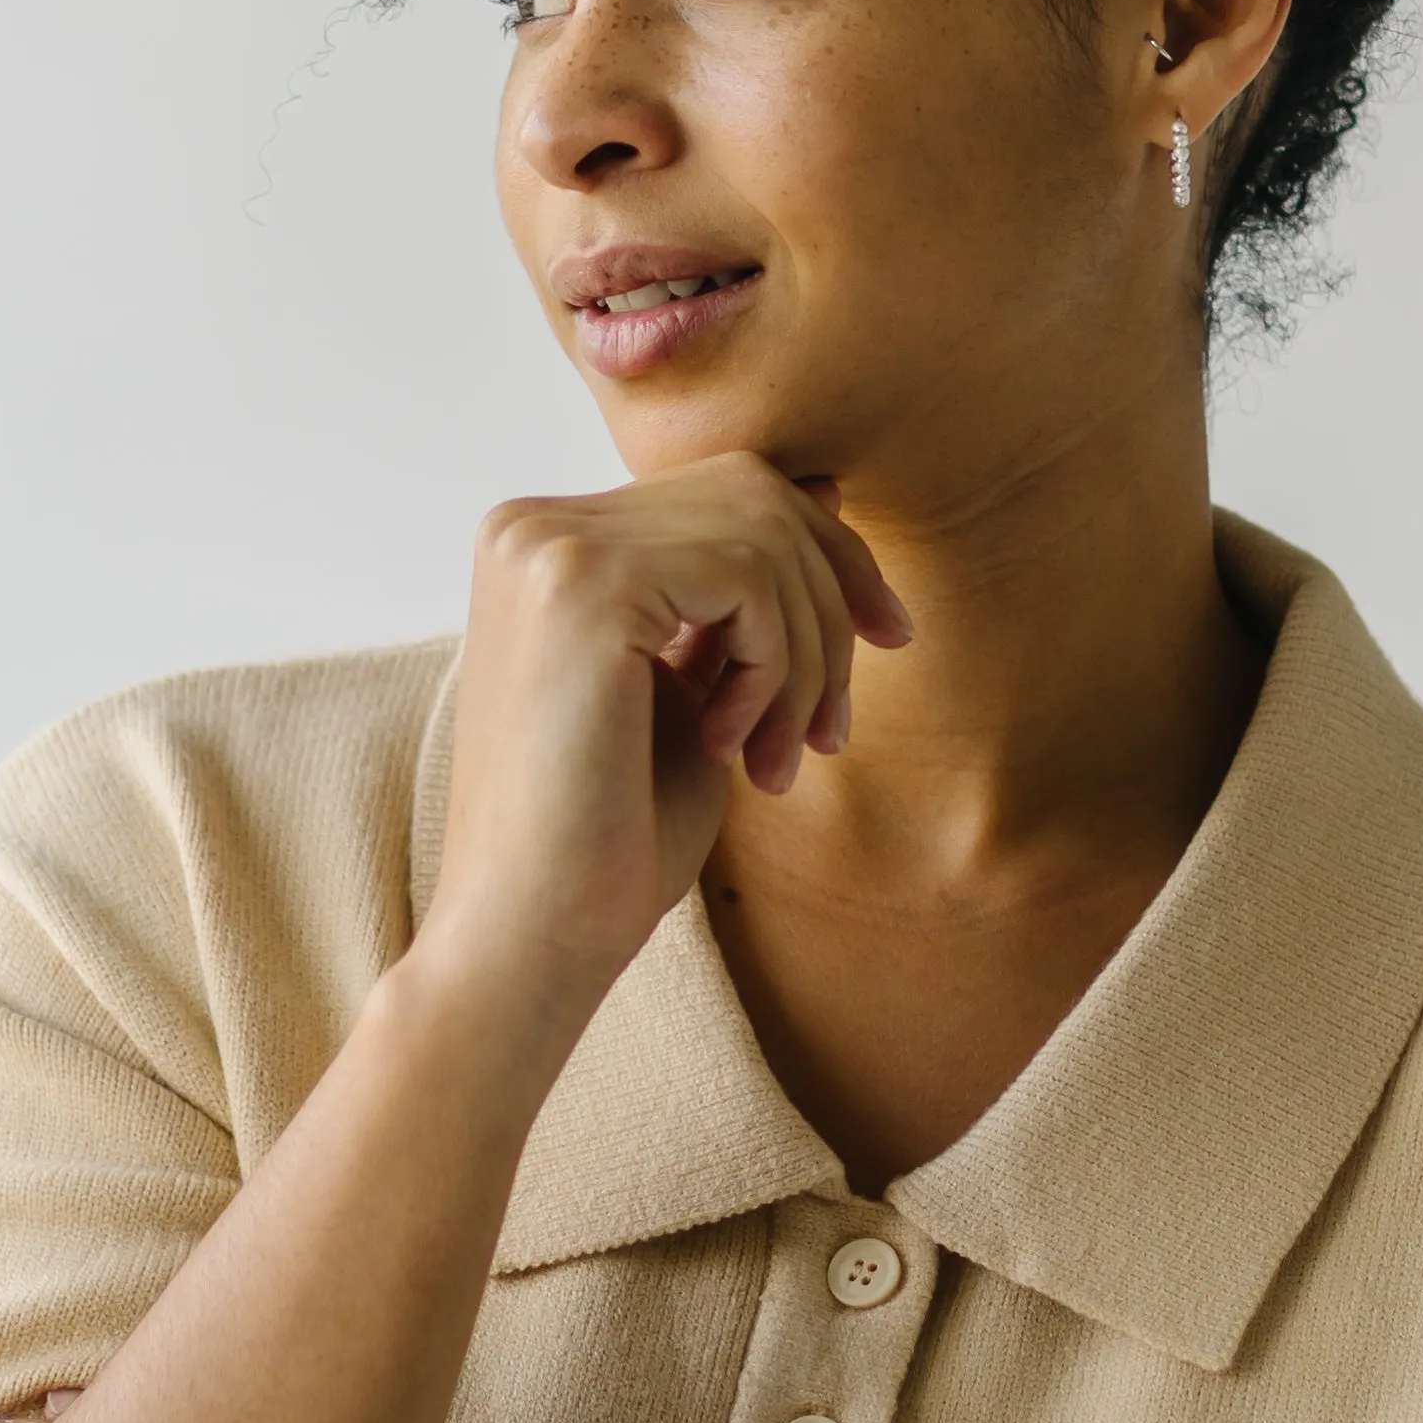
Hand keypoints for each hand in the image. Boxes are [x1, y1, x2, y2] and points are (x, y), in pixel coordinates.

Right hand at [416, 454, 911, 1008]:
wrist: (533, 933)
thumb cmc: (612, 834)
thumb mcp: (702, 684)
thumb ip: (743, 590)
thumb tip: (829, 490)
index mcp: (545, 540)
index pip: (728, 489)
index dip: (829, 556)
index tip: (890, 639)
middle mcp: (532, 523)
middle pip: (755, 495)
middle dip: (830, 606)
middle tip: (832, 730)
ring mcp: (548, 546)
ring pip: (763, 538)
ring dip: (805, 662)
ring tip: (779, 761)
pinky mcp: (580, 584)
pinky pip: (747, 580)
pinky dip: (773, 670)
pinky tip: (731, 750)